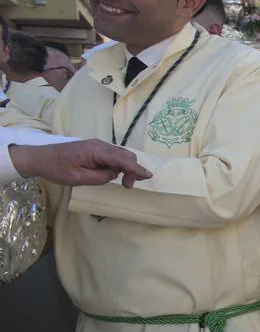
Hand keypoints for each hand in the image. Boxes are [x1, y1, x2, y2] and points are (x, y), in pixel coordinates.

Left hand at [10, 139, 151, 187]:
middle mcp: (99, 145)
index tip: (148, 176)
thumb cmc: (56, 168)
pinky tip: (111, 173)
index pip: (121, 159)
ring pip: (120, 155)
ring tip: (122, 181)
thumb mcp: (78, 178)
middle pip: (125, 155)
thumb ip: (99, 177)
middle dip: (132, 169)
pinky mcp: (94, 149)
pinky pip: (112, 156)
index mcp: (95, 151)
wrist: (39, 157)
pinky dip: (117, 164)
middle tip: (127, 186)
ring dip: (125, 167)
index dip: (136, 168)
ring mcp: (97, 146)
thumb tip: (113, 174)